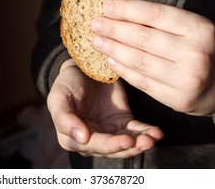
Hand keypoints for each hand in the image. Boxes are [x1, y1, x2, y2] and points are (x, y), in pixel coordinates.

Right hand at [47, 59, 163, 157]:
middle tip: (146, 141)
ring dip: (141, 142)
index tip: (126, 141)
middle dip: (130, 146)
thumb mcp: (58, 98)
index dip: (110, 145)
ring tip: (153, 137)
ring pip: (126, 143)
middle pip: (113, 149)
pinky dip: (146, 132)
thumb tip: (82, 139)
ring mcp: (108, 132)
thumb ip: (64, 119)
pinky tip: (156, 132)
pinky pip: (135, 131)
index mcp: (71, 138)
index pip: (93, 146)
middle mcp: (91, 140)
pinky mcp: (122, 122)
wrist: (81, 66)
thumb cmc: (66, 83)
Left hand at [91, 0, 214, 127]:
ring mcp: (186, 79)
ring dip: (113, 49)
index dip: (127, 9)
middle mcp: (194, 54)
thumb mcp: (197, 28)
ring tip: (97, 40)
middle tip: (94, 23)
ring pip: (139, 61)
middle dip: (113, 29)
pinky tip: (110, 60)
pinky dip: (123, 70)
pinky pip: (142, 82)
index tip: (106, 6)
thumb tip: (124, 12)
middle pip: (143, 38)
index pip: (155, 15)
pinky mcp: (177, 99)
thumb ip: (166, 22)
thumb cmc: (211, 50)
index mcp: (200, 29)